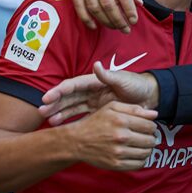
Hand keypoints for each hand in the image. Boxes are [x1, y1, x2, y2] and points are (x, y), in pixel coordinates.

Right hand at [40, 61, 159, 124]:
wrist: (149, 96)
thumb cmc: (136, 85)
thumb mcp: (123, 80)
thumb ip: (109, 75)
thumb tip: (96, 65)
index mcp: (94, 81)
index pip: (73, 85)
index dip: (59, 91)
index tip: (47, 98)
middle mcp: (90, 91)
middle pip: (69, 97)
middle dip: (55, 103)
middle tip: (42, 112)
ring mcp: (93, 102)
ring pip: (72, 107)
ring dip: (60, 113)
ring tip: (50, 121)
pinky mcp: (98, 113)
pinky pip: (82, 117)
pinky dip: (72, 121)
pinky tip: (62, 127)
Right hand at [67, 100, 157, 170]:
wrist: (77, 141)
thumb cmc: (96, 122)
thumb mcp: (112, 108)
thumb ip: (134, 109)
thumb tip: (155, 114)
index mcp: (122, 121)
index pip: (150, 126)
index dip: (151, 127)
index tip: (146, 128)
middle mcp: (121, 137)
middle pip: (151, 140)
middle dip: (150, 138)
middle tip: (144, 137)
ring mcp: (119, 152)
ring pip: (147, 153)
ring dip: (147, 149)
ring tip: (140, 145)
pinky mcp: (116, 164)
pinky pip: (139, 164)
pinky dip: (141, 160)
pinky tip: (135, 154)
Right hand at [72, 0, 139, 30]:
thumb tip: (139, 4)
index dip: (129, 10)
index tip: (134, 21)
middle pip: (108, 3)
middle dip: (118, 19)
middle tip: (125, 29)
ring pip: (93, 6)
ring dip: (104, 21)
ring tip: (114, 27)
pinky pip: (78, 4)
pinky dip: (85, 18)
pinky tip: (94, 26)